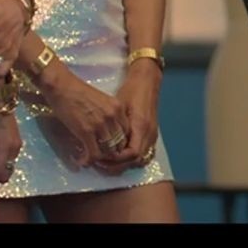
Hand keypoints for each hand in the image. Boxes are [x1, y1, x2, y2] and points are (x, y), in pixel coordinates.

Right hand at [40, 70, 133, 169]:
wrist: (62, 86)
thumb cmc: (77, 92)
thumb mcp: (101, 101)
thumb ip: (108, 115)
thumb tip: (106, 134)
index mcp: (118, 108)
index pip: (126, 132)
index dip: (118, 143)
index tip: (108, 147)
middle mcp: (113, 117)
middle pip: (119, 143)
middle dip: (110, 153)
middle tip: (100, 157)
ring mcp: (100, 125)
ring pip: (108, 152)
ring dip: (99, 159)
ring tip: (90, 160)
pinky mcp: (86, 132)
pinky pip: (93, 154)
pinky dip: (88, 161)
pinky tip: (81, 161)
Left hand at [93, 59, 161, 175]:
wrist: (146, 81)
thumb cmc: (131, 91)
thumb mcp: (118, 106)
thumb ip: (111, 124)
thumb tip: (95, 141)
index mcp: (141, 126)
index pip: (131, 154)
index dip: (116, 159)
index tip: (99, 158)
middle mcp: (149, 134)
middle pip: (135, 161)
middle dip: (117, 166)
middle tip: (98, 164)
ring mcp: (152, 135)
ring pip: (140, 160)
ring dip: (123, 165)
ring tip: (106, 163)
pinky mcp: (151, 135)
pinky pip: (143, 154)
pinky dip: (130, 160)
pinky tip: (117, 157)